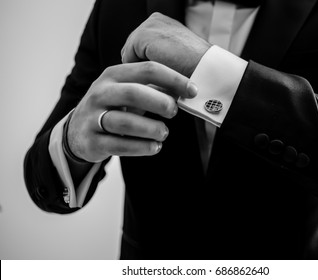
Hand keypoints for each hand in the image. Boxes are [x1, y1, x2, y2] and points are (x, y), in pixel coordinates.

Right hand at [67, 61, 197, 162]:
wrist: (76, 131)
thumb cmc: (111, 107)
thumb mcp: (127, 91)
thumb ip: (152, 89)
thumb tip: (184, 90)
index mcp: (113, 75)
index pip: (147, 70)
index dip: (173, 79)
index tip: (193, 90)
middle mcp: (100, 93)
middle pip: (133, 93)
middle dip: (160, 102)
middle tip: (174, 112)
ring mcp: (93, 117)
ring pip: (125, 122)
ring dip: (151, 128)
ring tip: (164, 133)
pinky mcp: (92, 141)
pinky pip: (118, 145)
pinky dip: (141, 147)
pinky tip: (155, 147)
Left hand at [121, 12, 210, 76]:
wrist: (205, 67)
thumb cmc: (194, 66)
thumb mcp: (175, 54)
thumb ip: (158, 53)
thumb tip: (139, 66)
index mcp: (162, 23)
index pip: (138, 45)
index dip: (146, 62)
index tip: (162, 70)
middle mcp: (154, 20)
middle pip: (130, 49)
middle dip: (140, 65)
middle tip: (161, 71)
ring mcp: (148, 26)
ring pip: (128, 55)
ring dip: (141, 68)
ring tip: (161, 70)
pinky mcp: (143, 36)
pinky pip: (128, 59)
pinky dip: (140, 69)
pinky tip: (158, 68)